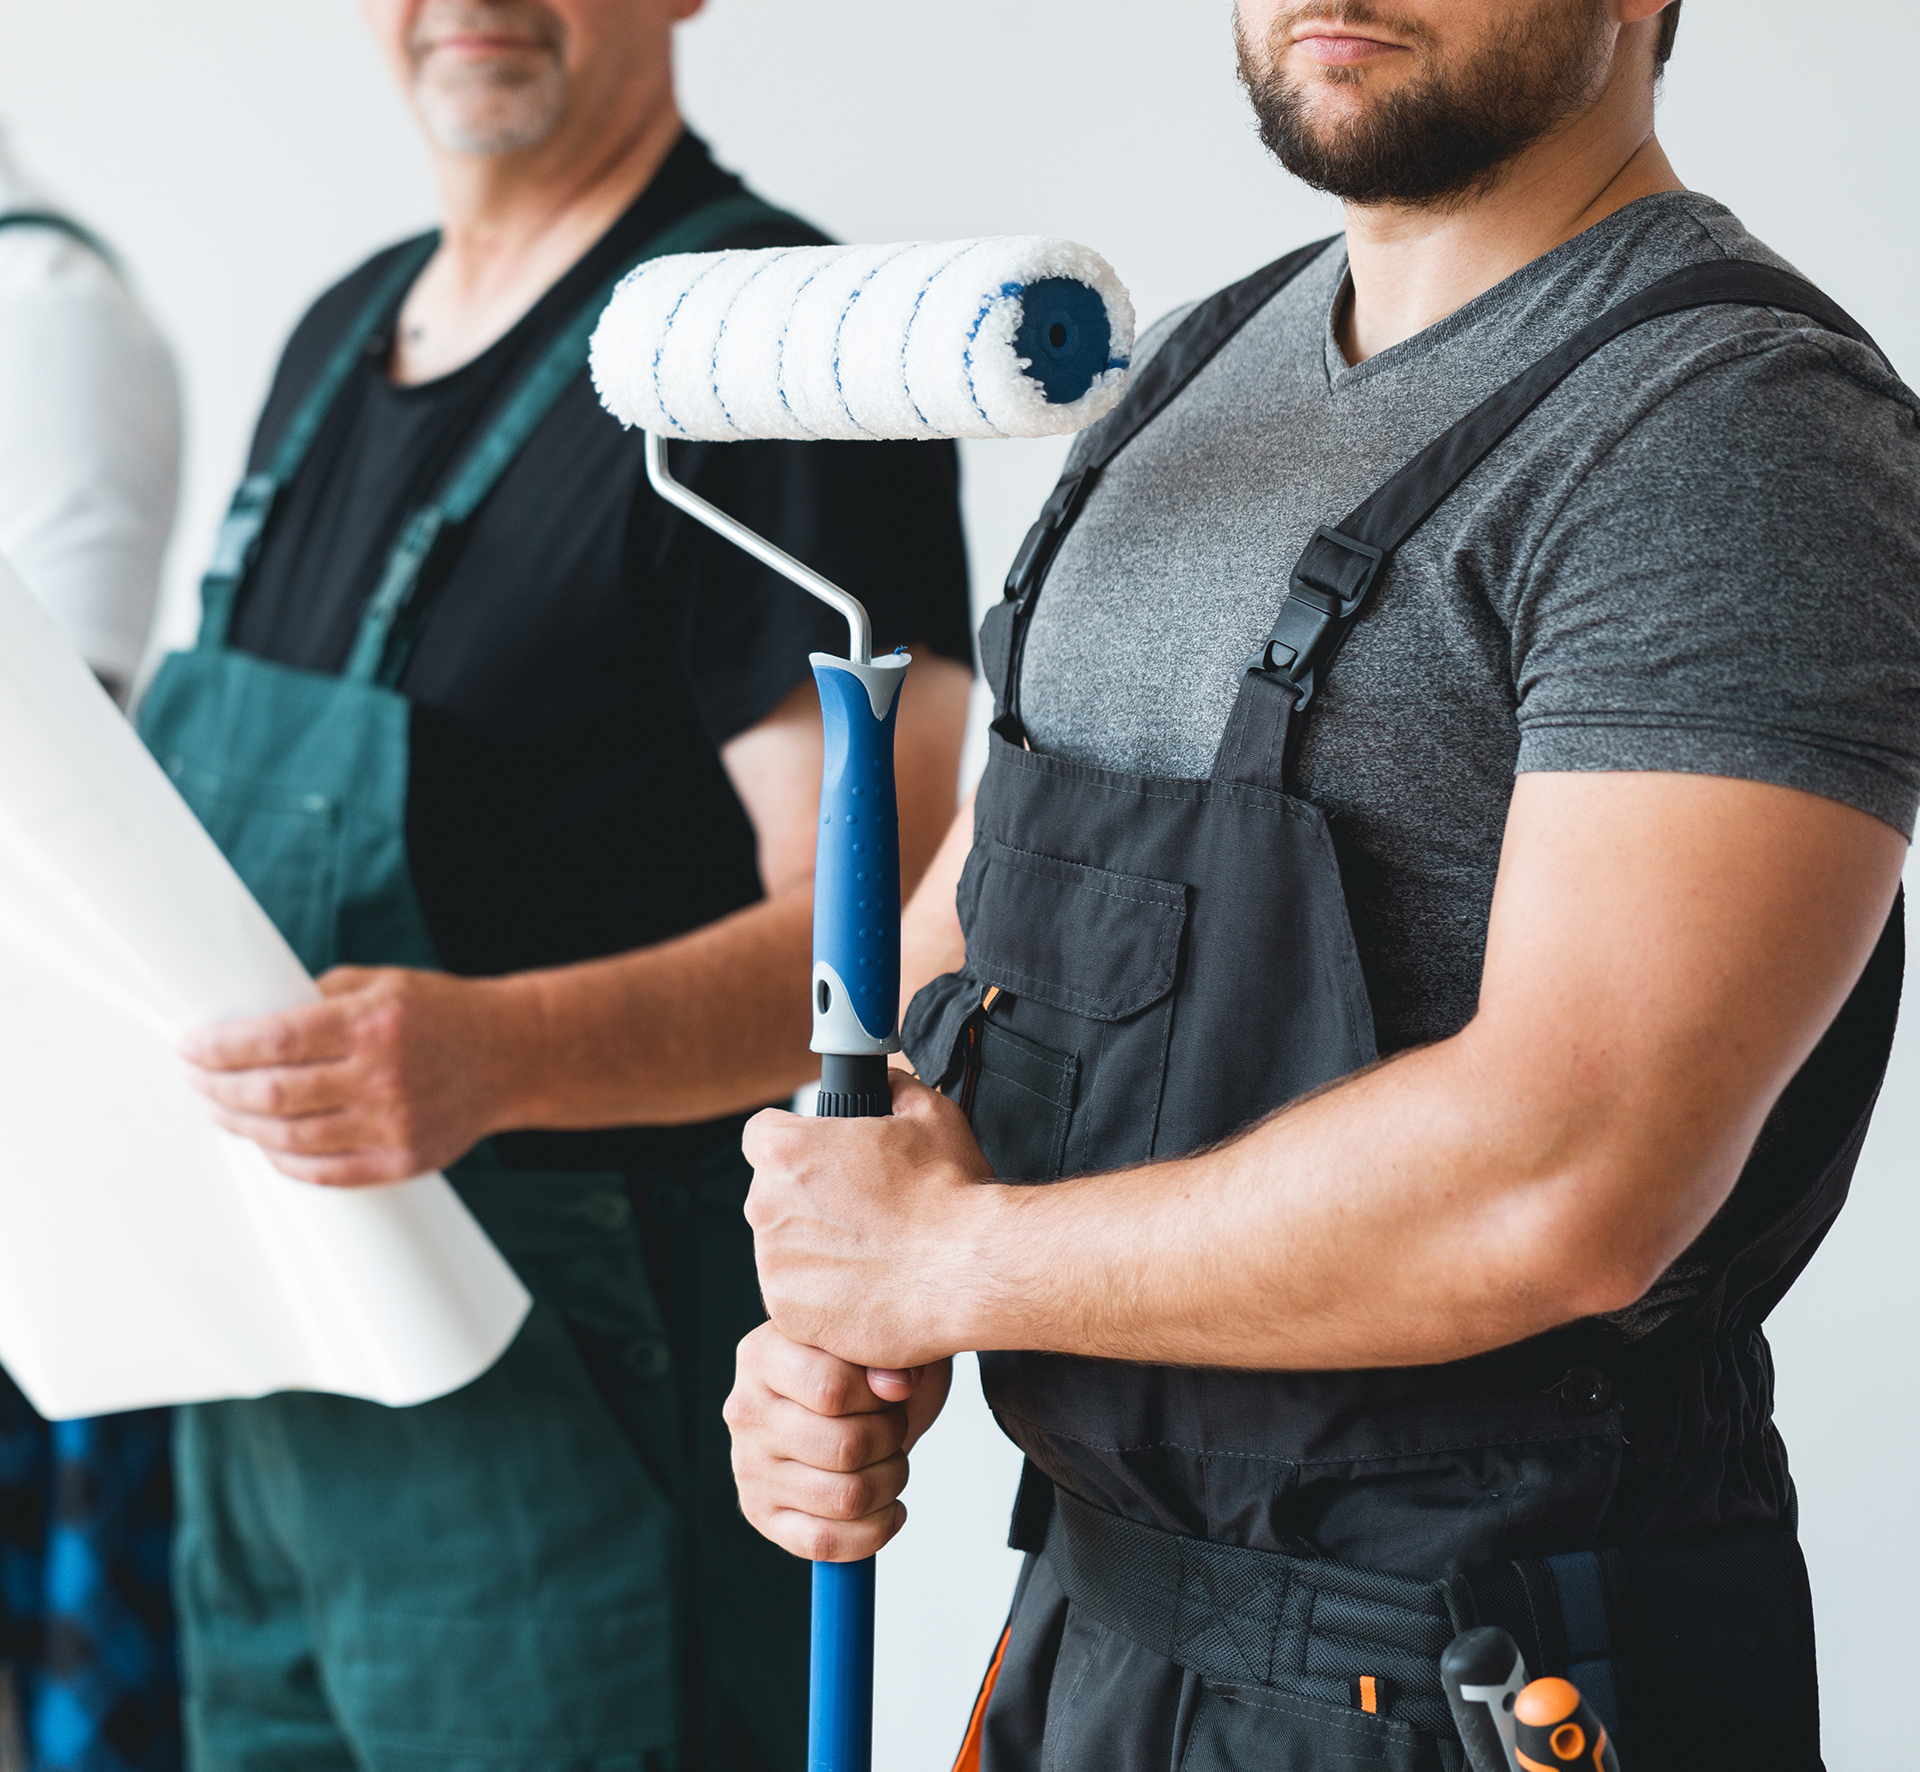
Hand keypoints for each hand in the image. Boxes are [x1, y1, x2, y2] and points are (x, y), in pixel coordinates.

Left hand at [180, 966, 515, 1186]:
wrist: (512, 1056)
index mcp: (374, 1022)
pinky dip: (285, 1160)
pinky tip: (265, 1142)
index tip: (191, 1047)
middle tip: (195, 1079)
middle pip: (274, 1094)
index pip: (276, 1040)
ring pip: (291, 1138)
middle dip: (218, 1089)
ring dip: (242, 1126)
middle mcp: (384, 1074)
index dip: (221, 1047)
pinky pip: (326, 1172)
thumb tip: (248, 1022)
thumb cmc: (440, 1014)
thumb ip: (319, 1000)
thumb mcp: (383, 984)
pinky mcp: (404, 1160)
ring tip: (220, 1111)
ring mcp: (396, 1123)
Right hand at [724, 1321, 952, 1560]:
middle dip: (892, 1440)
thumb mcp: (878, 1337)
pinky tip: (888, 1510)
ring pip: (846, 1497)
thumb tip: (895, 1385)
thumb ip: (888, 1350)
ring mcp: (748, 1466)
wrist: (852, 1397)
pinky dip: (872, 1533)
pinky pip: (824, 1543)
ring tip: (892, 1462)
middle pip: (845, 1448)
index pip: (833, 1390)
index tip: (891, 1388)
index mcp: (763, 1354)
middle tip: (894, 1427)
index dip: (880, 1396)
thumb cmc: (864, 1365)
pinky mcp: (760, 1513)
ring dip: (890, 1483)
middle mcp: (745, 1411)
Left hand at [743, 1072, 998, 1369]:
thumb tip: (884, 1085)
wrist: (969, 1271)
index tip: (819, 1159)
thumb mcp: (928, 1112)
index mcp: (786, 1152)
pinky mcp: (788, 1313)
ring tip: (870, 1250)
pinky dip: (822, 1293)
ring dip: (814, 1246)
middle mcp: (766, 1206)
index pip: (762, 1135)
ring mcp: (774, 1265)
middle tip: (860, 1208)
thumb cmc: (949, 1193)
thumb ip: (891, 1088)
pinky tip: (866, 1284)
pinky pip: (796, 1296)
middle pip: (772, 1193)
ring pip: (783, 1247)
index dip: (795, 1143)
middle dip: (807, 1198)